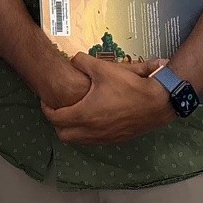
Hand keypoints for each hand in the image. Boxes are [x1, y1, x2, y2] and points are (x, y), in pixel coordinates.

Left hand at [41, 53, 173, 144]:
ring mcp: (104, 138)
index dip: (46, 109)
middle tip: (59, 108)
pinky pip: (93, 141)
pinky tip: (92, 119)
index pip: (55, 118)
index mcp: (84, 115)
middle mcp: (92, 131)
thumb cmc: (128, 86)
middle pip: (63, 135)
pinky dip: (86, 133)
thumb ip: (82, 62)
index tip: (46, 100)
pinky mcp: (115, 140)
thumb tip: (73, 61)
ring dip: (72, 130)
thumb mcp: (102, 68)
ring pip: (78, 141)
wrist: (156, 103)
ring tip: (74, 113)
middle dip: (57, 123)